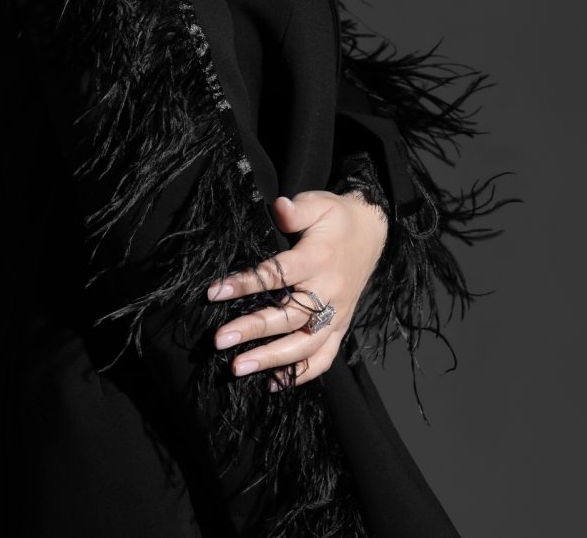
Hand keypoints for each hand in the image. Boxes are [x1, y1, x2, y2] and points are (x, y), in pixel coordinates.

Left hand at [205, 189, 387, 387]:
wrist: (371, 233)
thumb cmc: (337, 218)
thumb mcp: (319, 203)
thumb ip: (297, 209)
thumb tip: (279, 206)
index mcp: (319, 259)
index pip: (279, 275)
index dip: (246, 284)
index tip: (215, 293)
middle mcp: (329, 291)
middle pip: (289, 317)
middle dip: (253, 330)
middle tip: (220, 340)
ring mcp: (336, 314)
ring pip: (304, 345)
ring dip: (271, 359)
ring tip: (238, 368)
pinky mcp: (340, 327)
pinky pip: (323, 357)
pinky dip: (301, 375)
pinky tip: (273, 383)